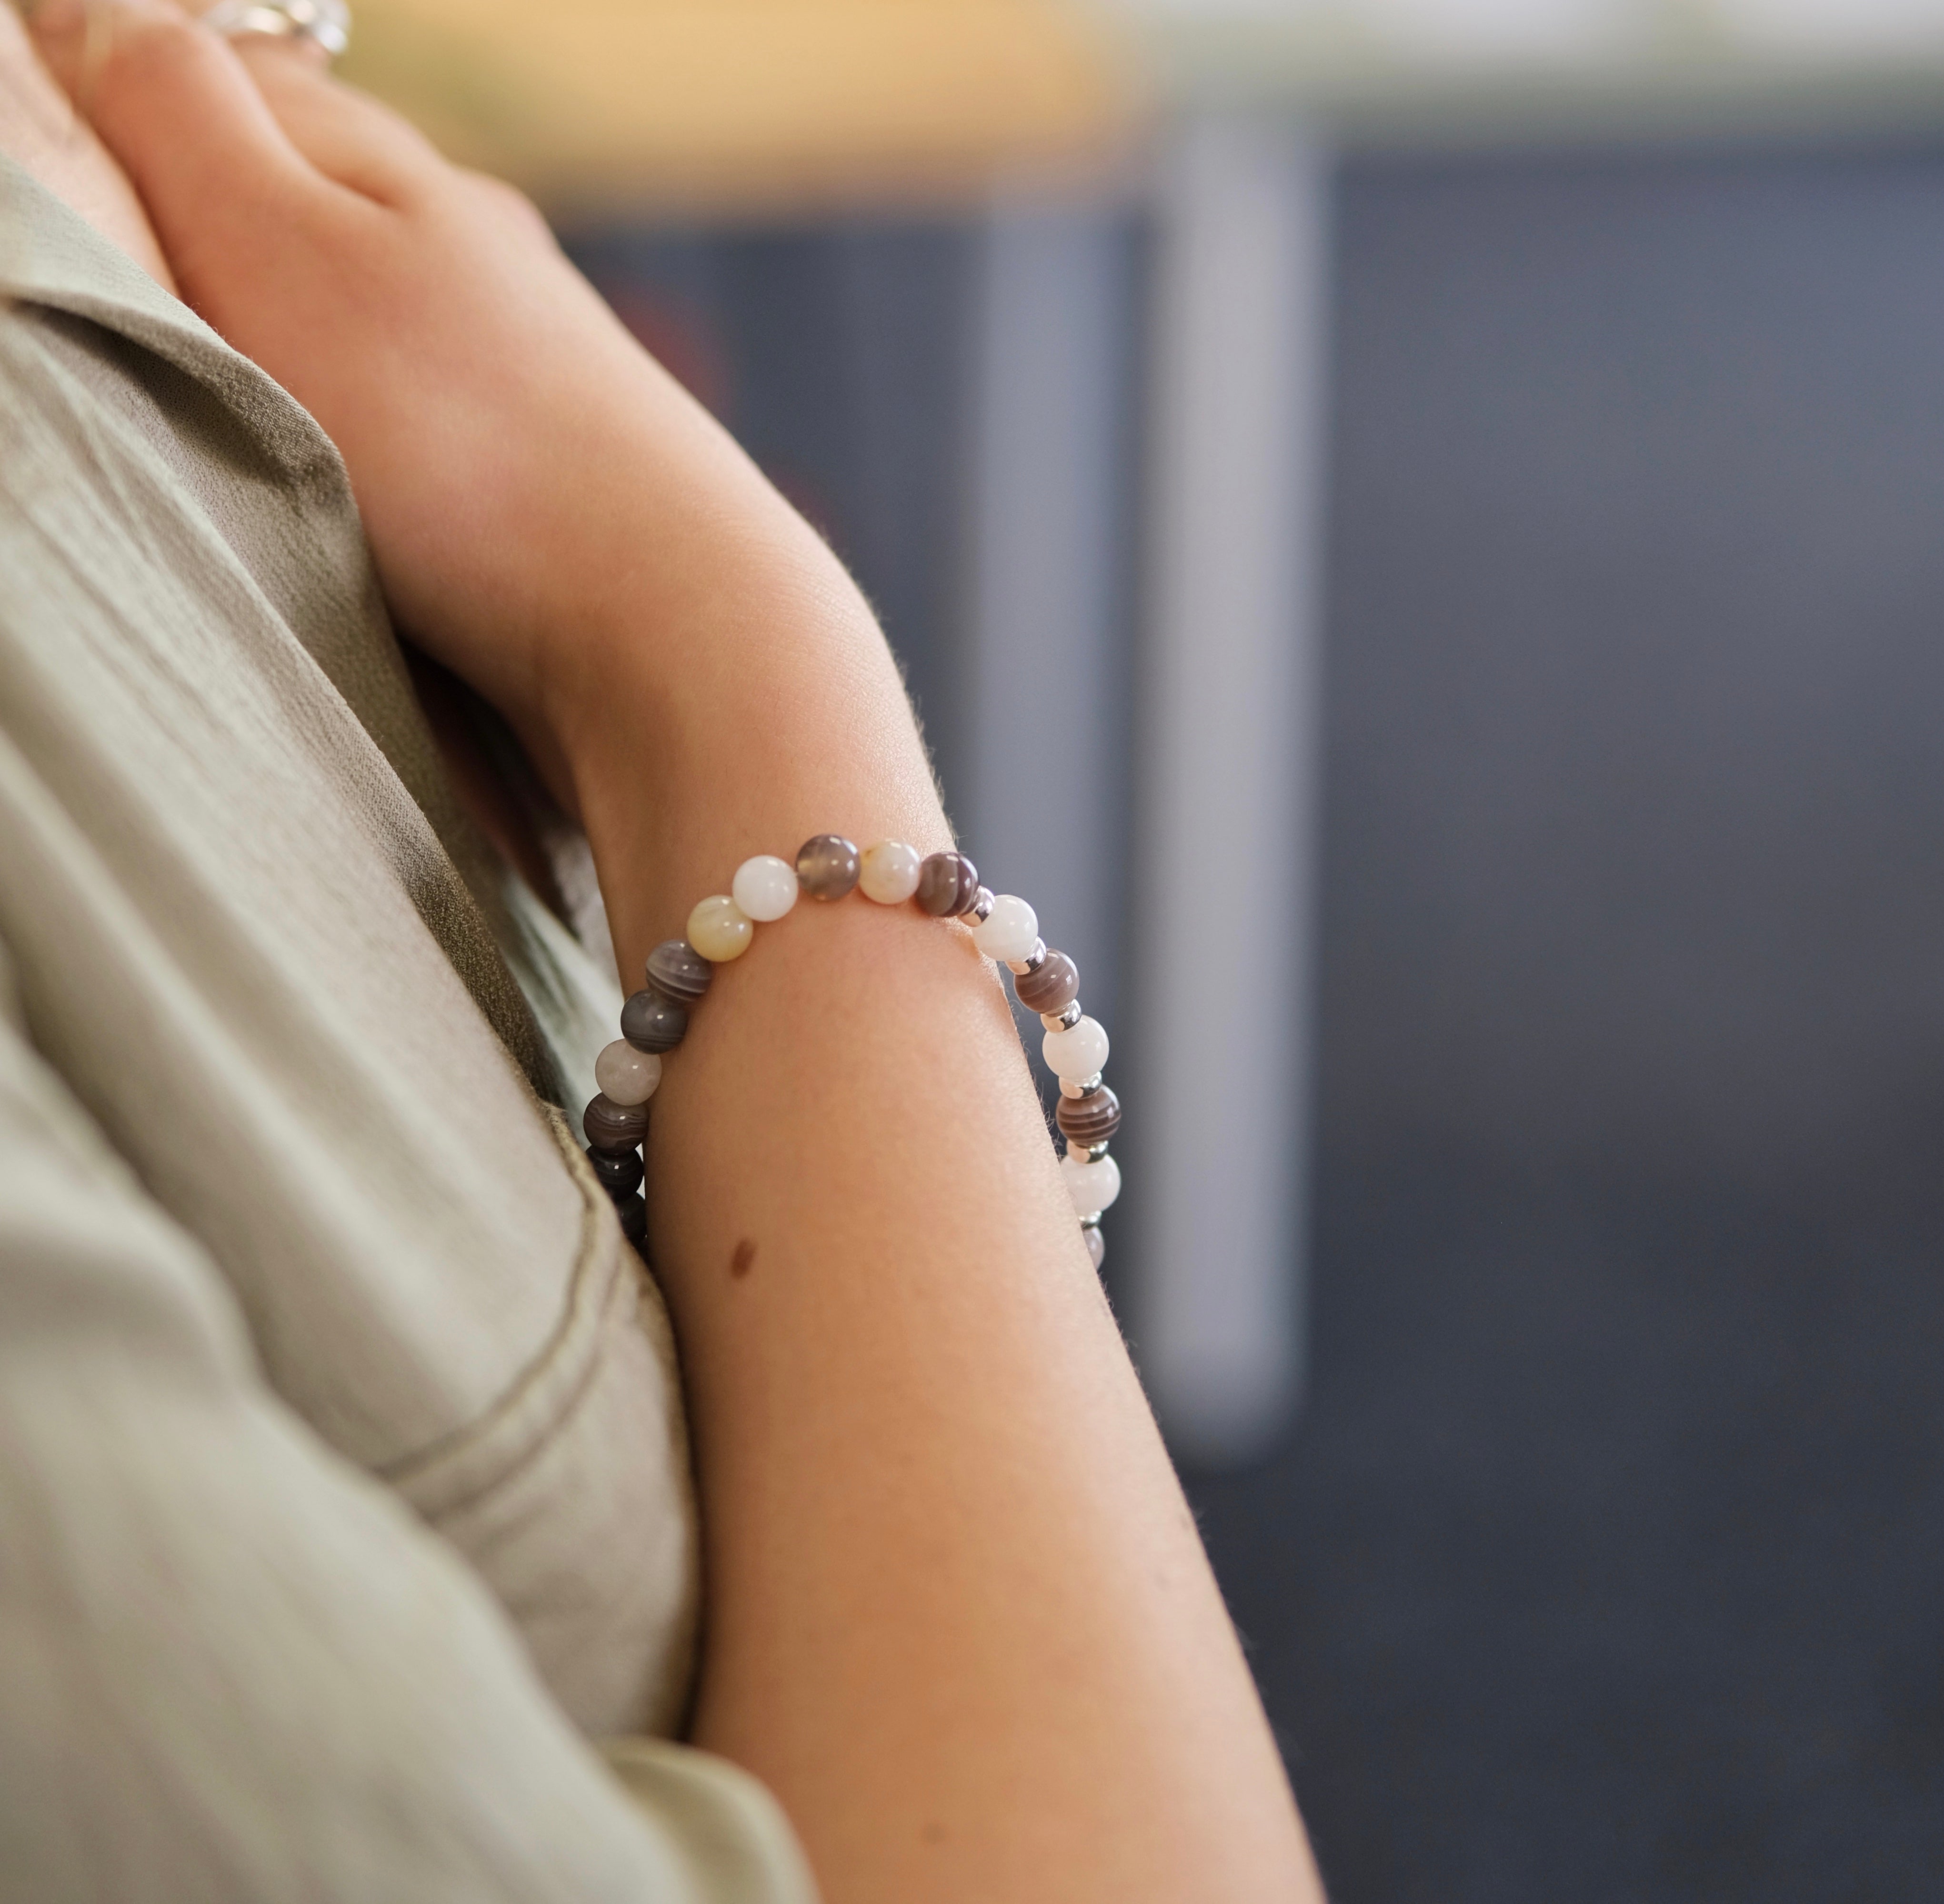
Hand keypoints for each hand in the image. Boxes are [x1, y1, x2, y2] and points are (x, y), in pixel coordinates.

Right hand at [28, 0, 835, 795]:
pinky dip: (372, 404)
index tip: (60, 142)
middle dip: (214, 194)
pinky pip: (429, 405)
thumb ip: (188, 123)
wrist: (667, 625)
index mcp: (396, 173)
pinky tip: (355, 451)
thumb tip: (101, 11)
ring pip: (374, 300)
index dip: (126, 89)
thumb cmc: (465, 442)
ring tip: (228, 352)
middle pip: (310, 185)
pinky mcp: (558, 470)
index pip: (231, 76)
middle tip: (128, 235)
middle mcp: (476, 251)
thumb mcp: (284, 247)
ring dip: (296, 307)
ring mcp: (527, 362)